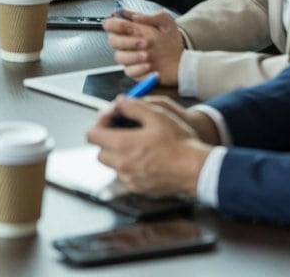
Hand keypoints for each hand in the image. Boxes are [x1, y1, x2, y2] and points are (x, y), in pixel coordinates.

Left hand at [85, 98, 209, 195]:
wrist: (197, 170)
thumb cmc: (180, 143)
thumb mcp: (158, 115)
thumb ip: (133, 106)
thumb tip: (119, 102)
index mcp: (122, 145)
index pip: (92, 134)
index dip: (100, 122)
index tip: (113, 117)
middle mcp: (122, 164)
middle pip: (100, 150)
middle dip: (108, 138)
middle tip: (124, 128)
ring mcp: (129, 178)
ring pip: (112, 163)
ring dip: (118, 152)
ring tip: (137, 142)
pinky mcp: (138, 188)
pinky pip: (125, 175)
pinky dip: (129, 165)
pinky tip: (146, 157)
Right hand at [104, 10, 183, 84]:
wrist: (181, 59)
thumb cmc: (170, 39)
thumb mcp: (165, 22)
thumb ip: (150, 16)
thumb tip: (134, 15)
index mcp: (131, 29)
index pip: (111, 25)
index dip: (114, 25)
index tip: (127, 26)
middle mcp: (128, 44)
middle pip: (112, 41)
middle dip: (126, 41)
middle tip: (144, 42)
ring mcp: (130, 58)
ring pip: (119, 57)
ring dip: (133, 56)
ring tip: (148, 56)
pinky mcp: (135, 71)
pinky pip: (129, 71)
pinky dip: (139, 69)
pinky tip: (150, 66)